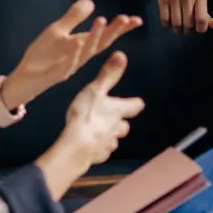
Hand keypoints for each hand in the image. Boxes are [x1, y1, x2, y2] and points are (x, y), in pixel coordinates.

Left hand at [4, 0, 141, 107]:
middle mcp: (79, 57)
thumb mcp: (58, 31)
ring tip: (102, 20)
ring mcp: (68, 66)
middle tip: (125, 18)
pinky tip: (77, 42)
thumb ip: (74, 17)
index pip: (105, 36)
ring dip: (94, 36)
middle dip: (113, 31)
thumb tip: (92, 2)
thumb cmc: (43, 56)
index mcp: (82, 46)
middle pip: (100, 43)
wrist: (24, 78)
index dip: (121, 29)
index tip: (137, 20)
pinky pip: (65, 64)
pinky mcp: (54, 73)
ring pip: (85, 52)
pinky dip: (72, 54)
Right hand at [61, 52, 145, 167]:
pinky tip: (91, 147)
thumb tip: (122, 55)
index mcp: (118, 111)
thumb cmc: (86, 115)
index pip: (134, 106)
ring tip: (100, 132)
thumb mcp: (95, 90)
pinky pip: (101, 152)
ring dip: (109, 136)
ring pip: (113, 140)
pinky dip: (98, 149)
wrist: (77, 146)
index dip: (134, 104)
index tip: (136, 102)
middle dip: (120, 123)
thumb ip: (108, 75)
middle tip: (113, 118)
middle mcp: (117, 129)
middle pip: (124, 126)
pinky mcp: (98, 157)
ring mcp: (108, 144)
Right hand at [150, 0, 209, 33]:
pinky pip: (164, 18)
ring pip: (176, 23)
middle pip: (188, 24)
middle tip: (187, 29)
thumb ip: (201, 2)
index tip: (199, 29)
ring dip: (177, 29)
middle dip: (188, 30)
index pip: (202, 19)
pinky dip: (167, 24)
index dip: (201, 29)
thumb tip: (203, 20)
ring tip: (178, 28)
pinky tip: (169, 22)